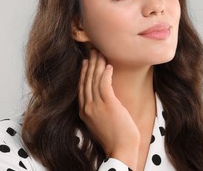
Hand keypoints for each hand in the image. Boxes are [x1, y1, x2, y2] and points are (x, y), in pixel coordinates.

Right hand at [78, 50, 139, 168]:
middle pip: (86, 81)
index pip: (81, 87)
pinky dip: (105, 73)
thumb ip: (98, 110)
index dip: (83, 73)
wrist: (121, 149)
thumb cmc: (115, 137)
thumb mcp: (101, 122)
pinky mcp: (108, 105)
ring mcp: (96, 106)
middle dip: (90, 64)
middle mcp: (87, 107)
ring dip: (98, 65)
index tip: (86, 62)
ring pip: (94, 80)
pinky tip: (108, 66)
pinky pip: (104, 84)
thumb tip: (105, 99)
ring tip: (101, 54)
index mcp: (83, 112)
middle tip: (93, 51)